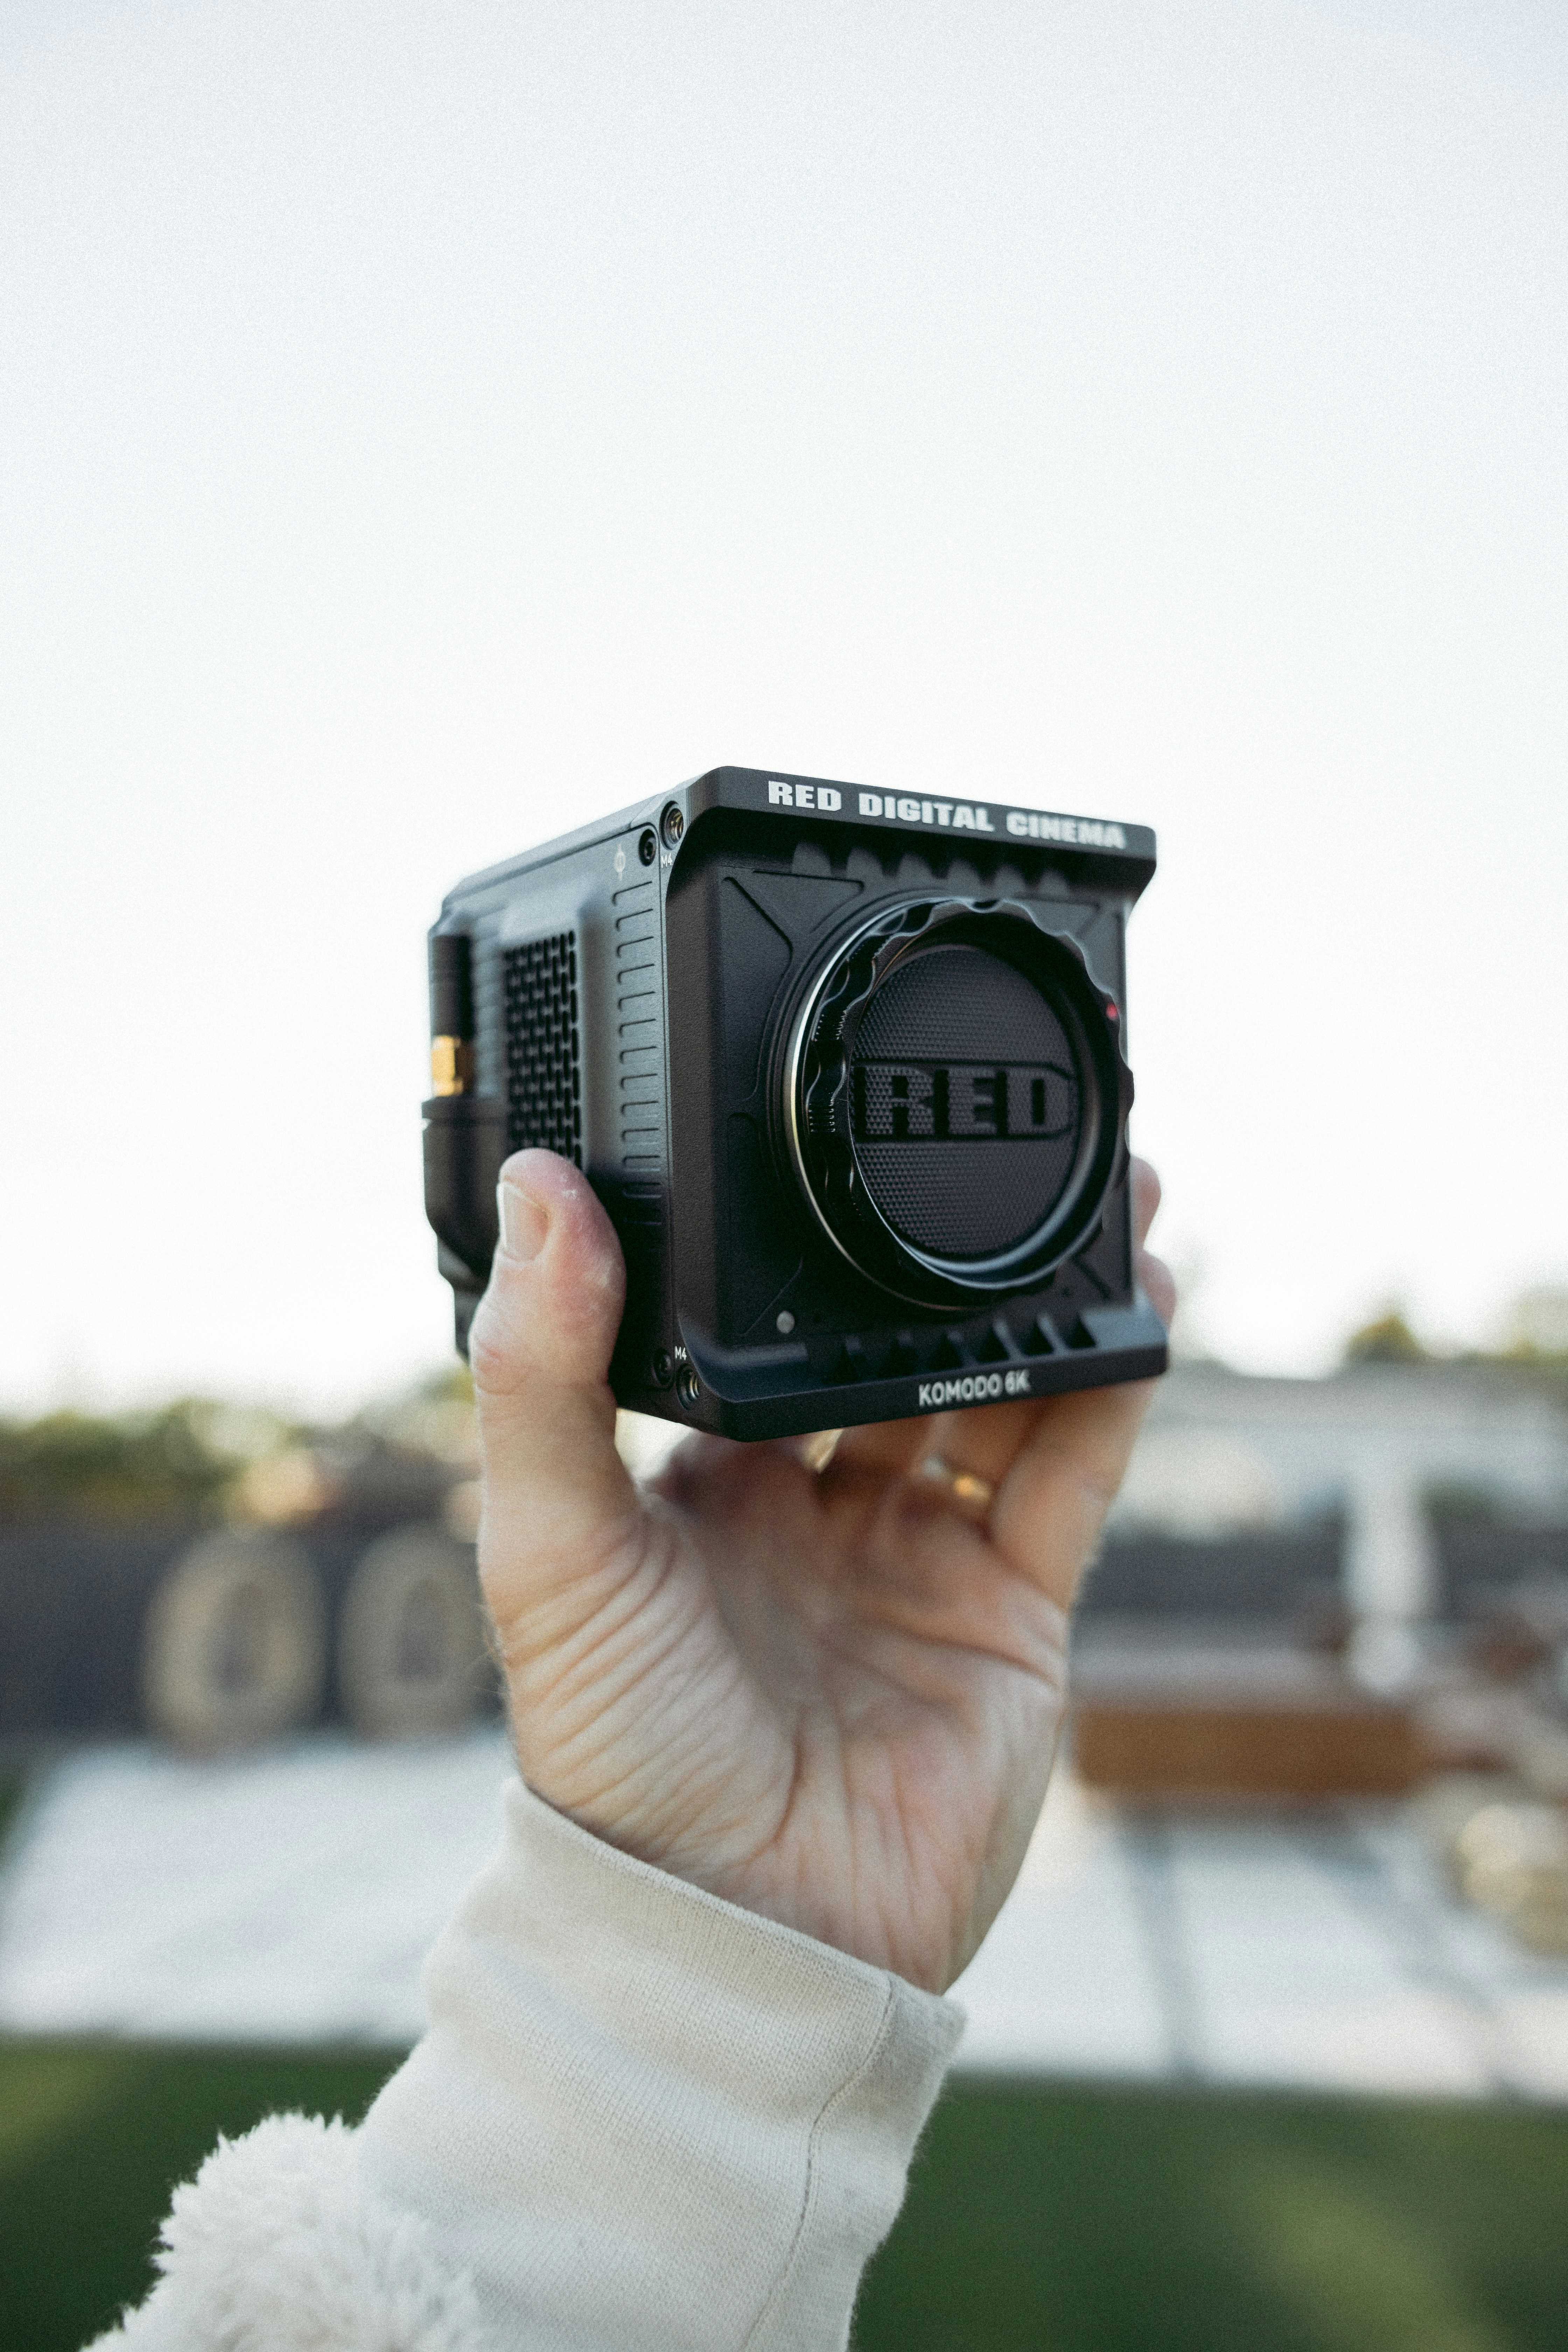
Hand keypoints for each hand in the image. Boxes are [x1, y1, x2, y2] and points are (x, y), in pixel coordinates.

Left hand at [469, 1152, 1174, 1992]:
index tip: (834, 1132)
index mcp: (704, 1485)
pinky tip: (1139, 1292)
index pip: (768, 1331)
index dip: (807, 1238)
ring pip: (1002, 1390)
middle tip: (991, 1127)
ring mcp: (919, 1562)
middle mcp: (816, 1513)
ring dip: (1050, 1291)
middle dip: (948, 1250)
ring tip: (1107, 1180)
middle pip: (899, 1347)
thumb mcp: (549, 1550)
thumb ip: (540, 1372)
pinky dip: (1113, 1383)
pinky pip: (1072, 1473)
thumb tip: (540, 1188)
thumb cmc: (617, 1761)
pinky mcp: (1011, 1615)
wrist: (741, 1934)